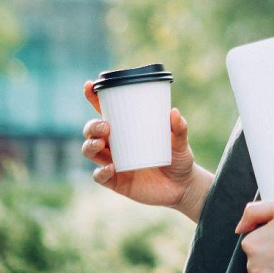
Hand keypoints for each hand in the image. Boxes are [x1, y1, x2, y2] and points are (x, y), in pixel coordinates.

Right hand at [81, 79, 198, 210]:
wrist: (183, 187)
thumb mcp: (180, 142)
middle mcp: (116, 145)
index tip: (90, 86)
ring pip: (90, 151)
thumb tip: (173, 112)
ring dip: (90, 145)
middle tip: (106, 126)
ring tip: (102, 142)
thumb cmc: (179, 158)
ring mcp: (113, 163)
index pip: (106, 111)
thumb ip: (179, 128)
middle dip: (92, 126)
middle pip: (91, 131)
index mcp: (127, 129)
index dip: (94, 98)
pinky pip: (100, 176)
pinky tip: (111, 168)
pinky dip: (101, 172)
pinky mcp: (116, 182)